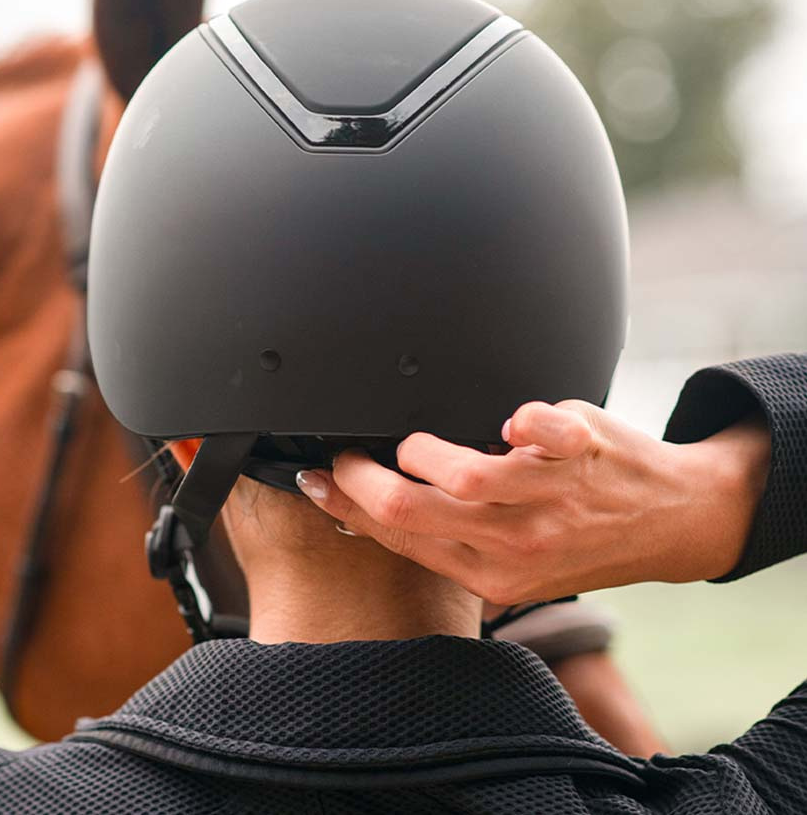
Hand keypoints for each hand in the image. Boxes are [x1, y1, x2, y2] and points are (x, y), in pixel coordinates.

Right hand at [295, 401, 769, 604]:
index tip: (321, 478)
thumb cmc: (585, 538)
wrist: (672, 523)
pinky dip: (519, 418)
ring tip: (418, 441)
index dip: (348, 505)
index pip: (400, 540)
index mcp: (494, 574)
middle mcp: (518, 543)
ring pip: (459, 472)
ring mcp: (550, 498)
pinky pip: (533, 427)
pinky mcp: (580, 453)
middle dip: (361, 475)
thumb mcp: (516, 565)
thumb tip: (377, 513)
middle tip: (350, 454)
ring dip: (423, 447)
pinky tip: (511, 423)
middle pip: (411, 509)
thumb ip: (455, 542)